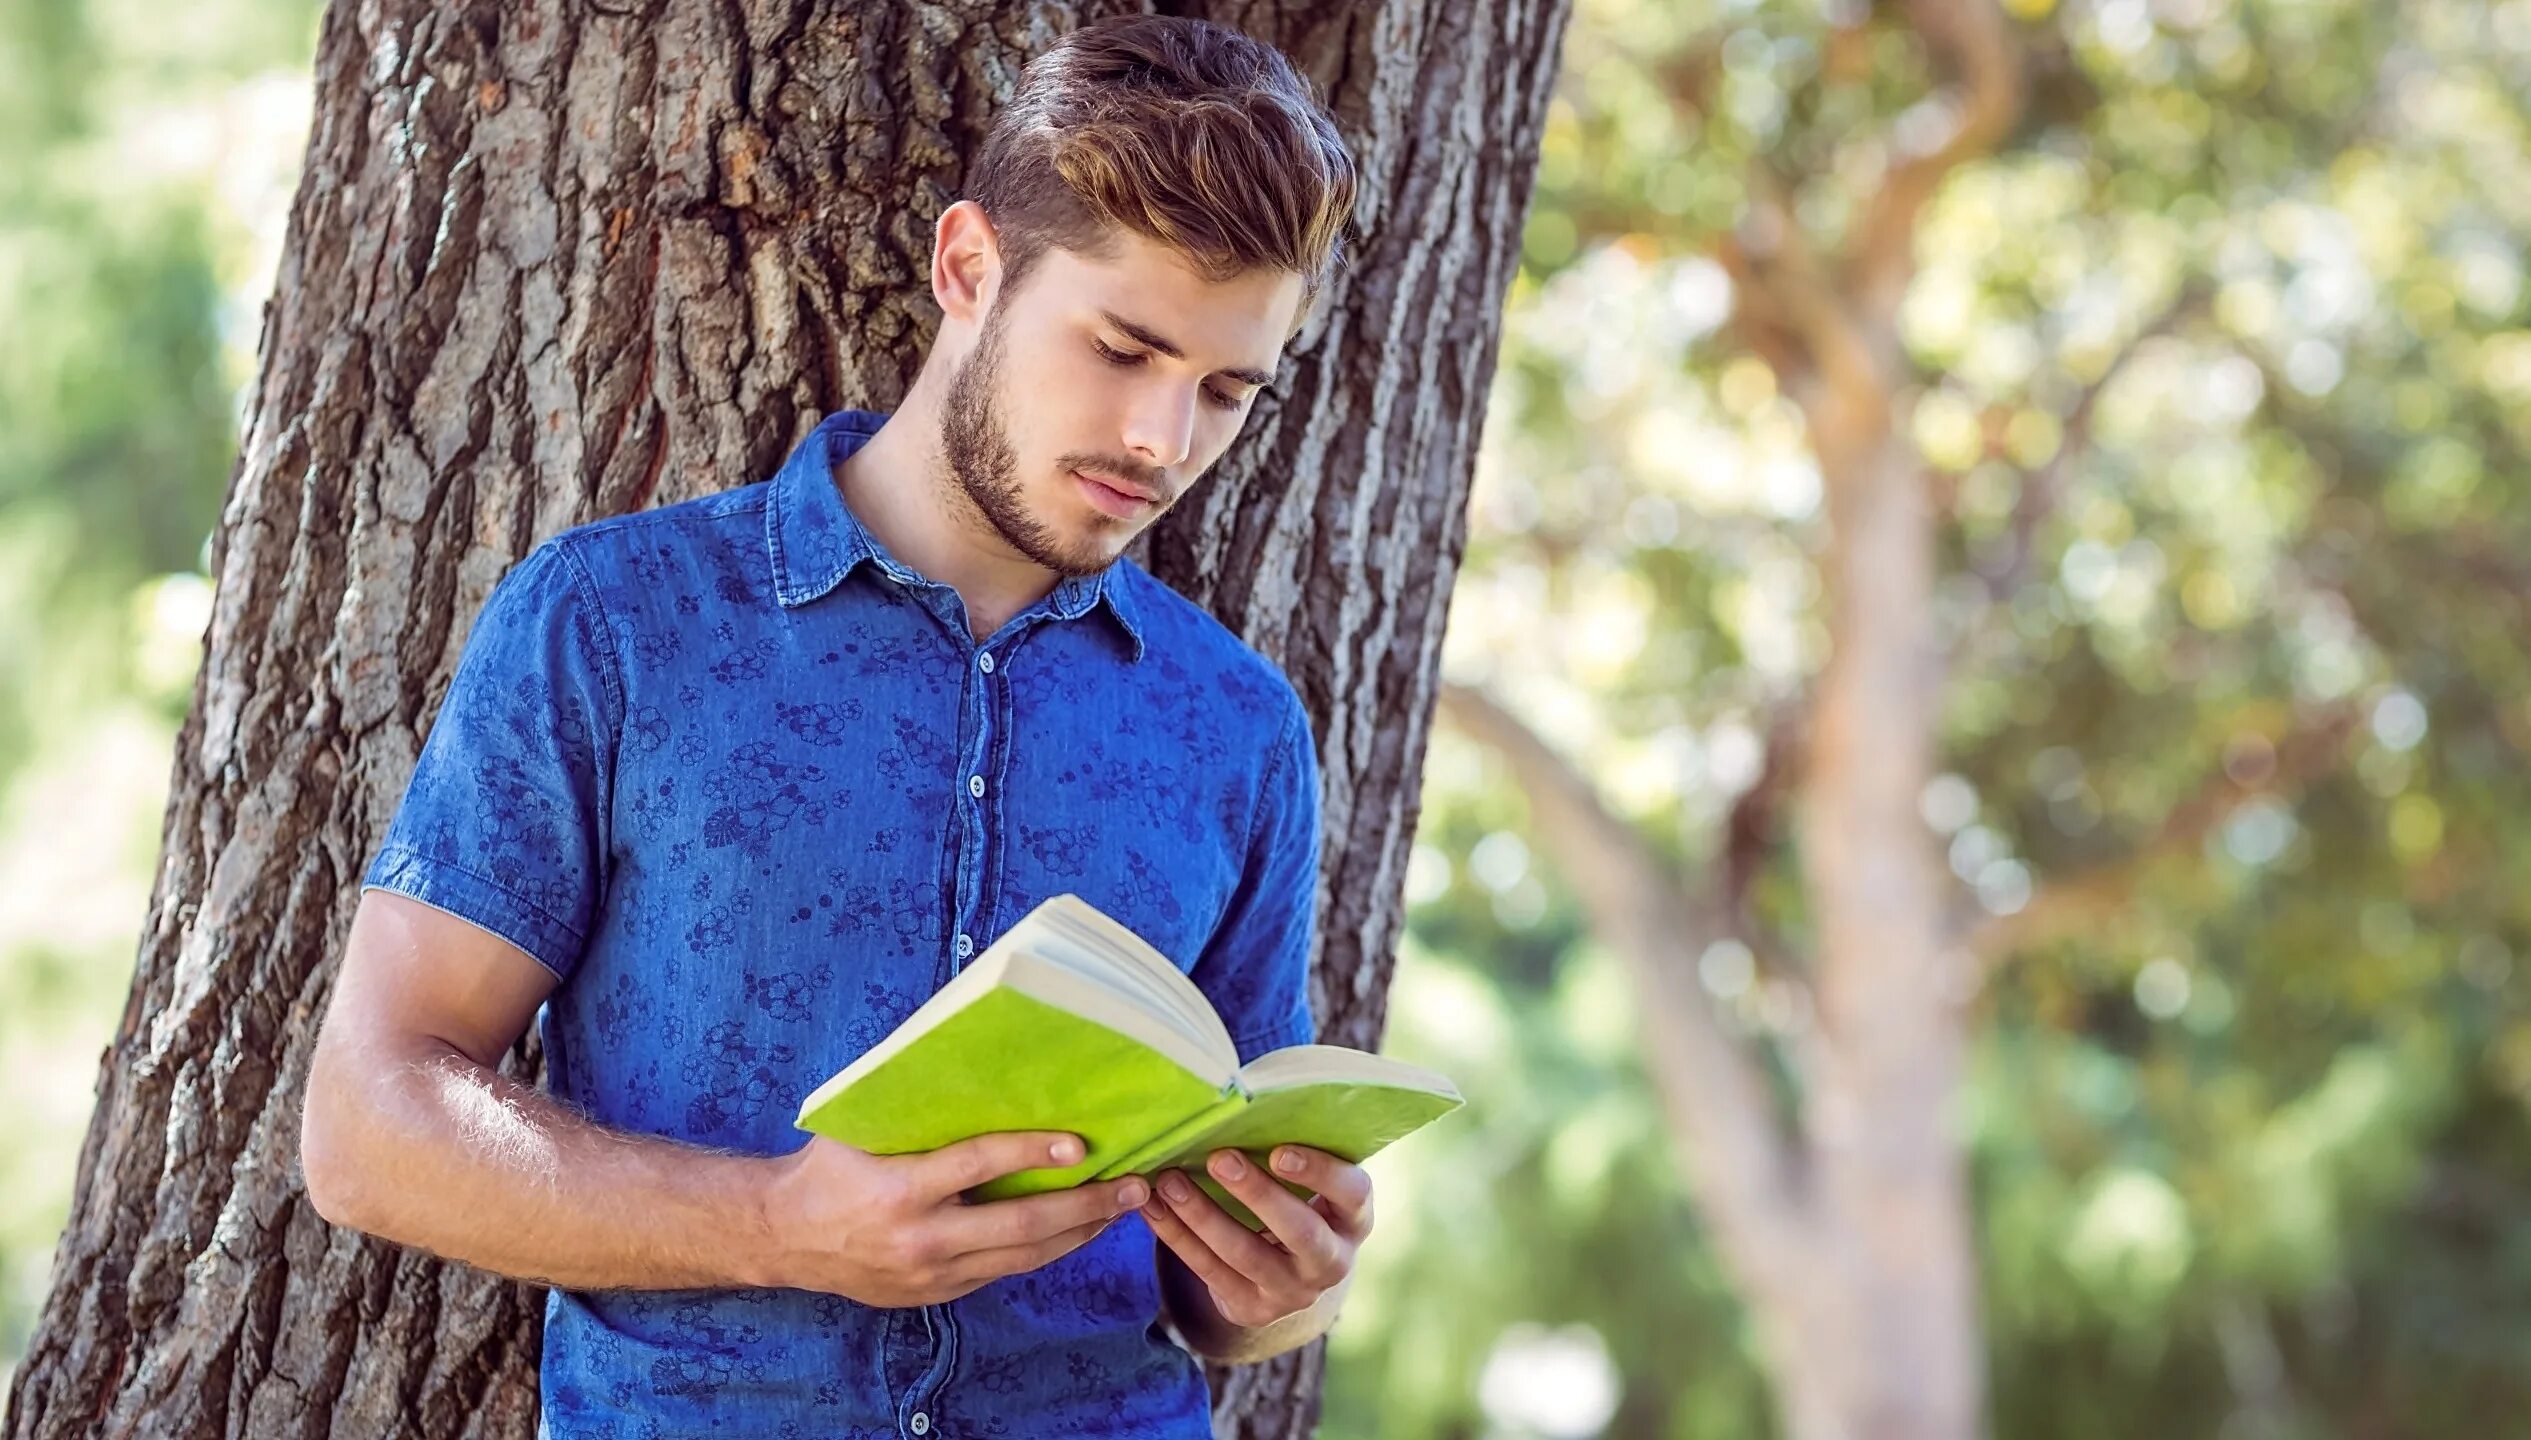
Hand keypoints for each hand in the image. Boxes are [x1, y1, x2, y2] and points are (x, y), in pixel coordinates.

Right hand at [756, 1131, 1148, 1304]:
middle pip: (1019, 1225)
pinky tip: (1076, 1228)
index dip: (1030, 1153)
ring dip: (1079, 1232)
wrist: (784, 1239)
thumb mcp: (861, 1127)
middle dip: (1084, 1206)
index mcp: (899, 1189)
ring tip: (1121, 1207)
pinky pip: (1005, 1270)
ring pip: (1023, 1257)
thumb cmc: (829, 1166)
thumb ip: (916, 1104)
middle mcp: (920, 1238)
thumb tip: (971, 1047)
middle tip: (1132, 1185)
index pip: (977, 1166)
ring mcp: (932, 1274)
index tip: (1080, 1145)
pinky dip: (1046, 1249)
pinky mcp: (939, 1294)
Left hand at [1141, 1145, 1370, 1328]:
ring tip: (1169, 1181)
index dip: (1320, 1173)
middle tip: (1219, 1159)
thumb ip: (1293, 1158)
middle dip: (1257, 1195)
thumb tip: (1241, 1106)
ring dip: (1202, 1215)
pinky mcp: (1253, 1308)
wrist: (1291, 1277)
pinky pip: (1209, 1270)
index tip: (1280, 1151)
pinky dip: (1177, 1236)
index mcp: (1353, 1219)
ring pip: (1245, 1254)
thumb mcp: (1313, 1188)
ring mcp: (1293, 1291)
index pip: (1351, 1193)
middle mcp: (1332, 1261)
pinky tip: (1153, 1208)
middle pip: (1300, 1231)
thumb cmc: (1298, 1206)